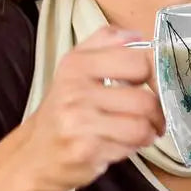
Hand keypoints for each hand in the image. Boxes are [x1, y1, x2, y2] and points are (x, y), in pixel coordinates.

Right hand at [17, 25, 164, 190]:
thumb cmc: (63, 110)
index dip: (156, 76)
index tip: (155, 86)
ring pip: (140, 126)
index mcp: (77, 64)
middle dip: (157, 112)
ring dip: (149, 132)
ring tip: (143, 132)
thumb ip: (105, 42)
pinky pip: (129, 147)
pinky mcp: (85, 151)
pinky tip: (122, 144)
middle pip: (144, 99)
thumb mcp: (75, 68)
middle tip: (154, 117)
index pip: (138, 62)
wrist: (33, 156)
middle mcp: (75, 90)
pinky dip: (133, 148)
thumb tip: (136, 34)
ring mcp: (79, 122)